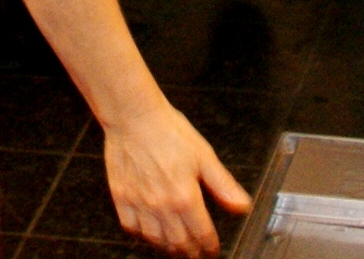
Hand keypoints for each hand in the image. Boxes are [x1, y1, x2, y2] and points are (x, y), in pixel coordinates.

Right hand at [101, 104, 249, 255]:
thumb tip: (242, 207)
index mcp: (185, 196)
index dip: (210, 247)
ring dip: (169, 247)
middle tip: (196, 251)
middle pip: (179, 243)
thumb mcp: (204, 156)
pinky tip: (150, 231)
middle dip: (191, 251)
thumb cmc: (168, 131)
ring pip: (156, 240)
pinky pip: (132, 228)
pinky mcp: (121, 198)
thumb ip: (223, 185)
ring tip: (177, 245)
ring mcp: (139, 203)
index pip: (202, 235)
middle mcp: (162, 205)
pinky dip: (143, 235)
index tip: (212, 250)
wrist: (134, 117)